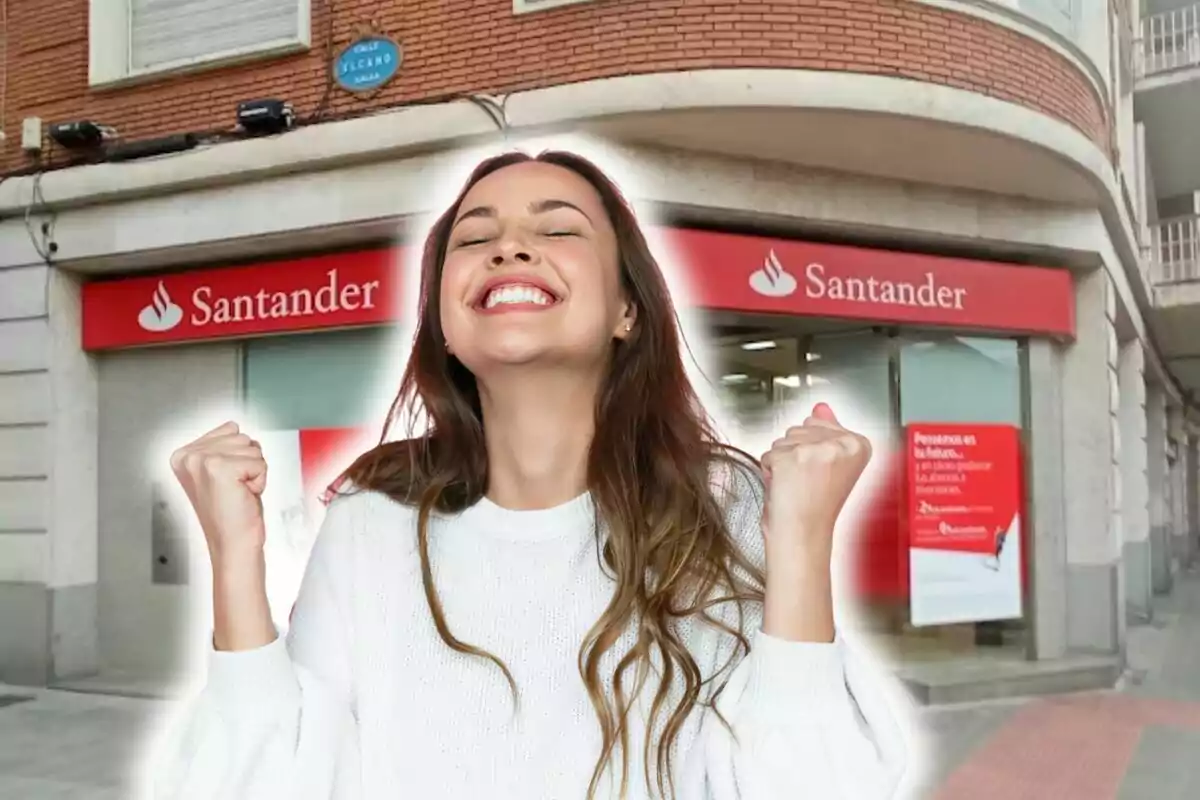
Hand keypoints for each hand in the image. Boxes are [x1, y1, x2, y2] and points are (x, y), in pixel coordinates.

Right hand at [170, 421, 268, 562]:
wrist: (232, 543)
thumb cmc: (230, 514)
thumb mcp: (220, 473)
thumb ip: (222, 446)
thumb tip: (232, 425)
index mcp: (183, 455)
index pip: (228, 431)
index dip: (238, 458)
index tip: (224, 483)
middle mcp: (188, 456)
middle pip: (242, 437)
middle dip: (247, 464)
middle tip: (233, 489)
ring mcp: (202, 461)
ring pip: (252, 447)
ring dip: (253, 472)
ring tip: (238, 493)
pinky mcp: (221, 468)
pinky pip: (260, 462)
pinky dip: (259, 480)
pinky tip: (244, 495)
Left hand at [760, 403, 871, 556]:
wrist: (802, 535)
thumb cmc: (816, 508)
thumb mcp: (830, 465)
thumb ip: (828, 429)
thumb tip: (822, 408)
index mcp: (859, 445)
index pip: (820, 422)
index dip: (812, 449)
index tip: (821, 472)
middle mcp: (842, 445)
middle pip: (800, 428)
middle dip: (796, 453)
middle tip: (807, 481)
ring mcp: (816, 450)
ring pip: (783, 440)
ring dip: (783, 462)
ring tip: (797, 485)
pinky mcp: (791, 458)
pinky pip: (768, 454)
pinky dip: (770, 471)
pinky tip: (785, 487)